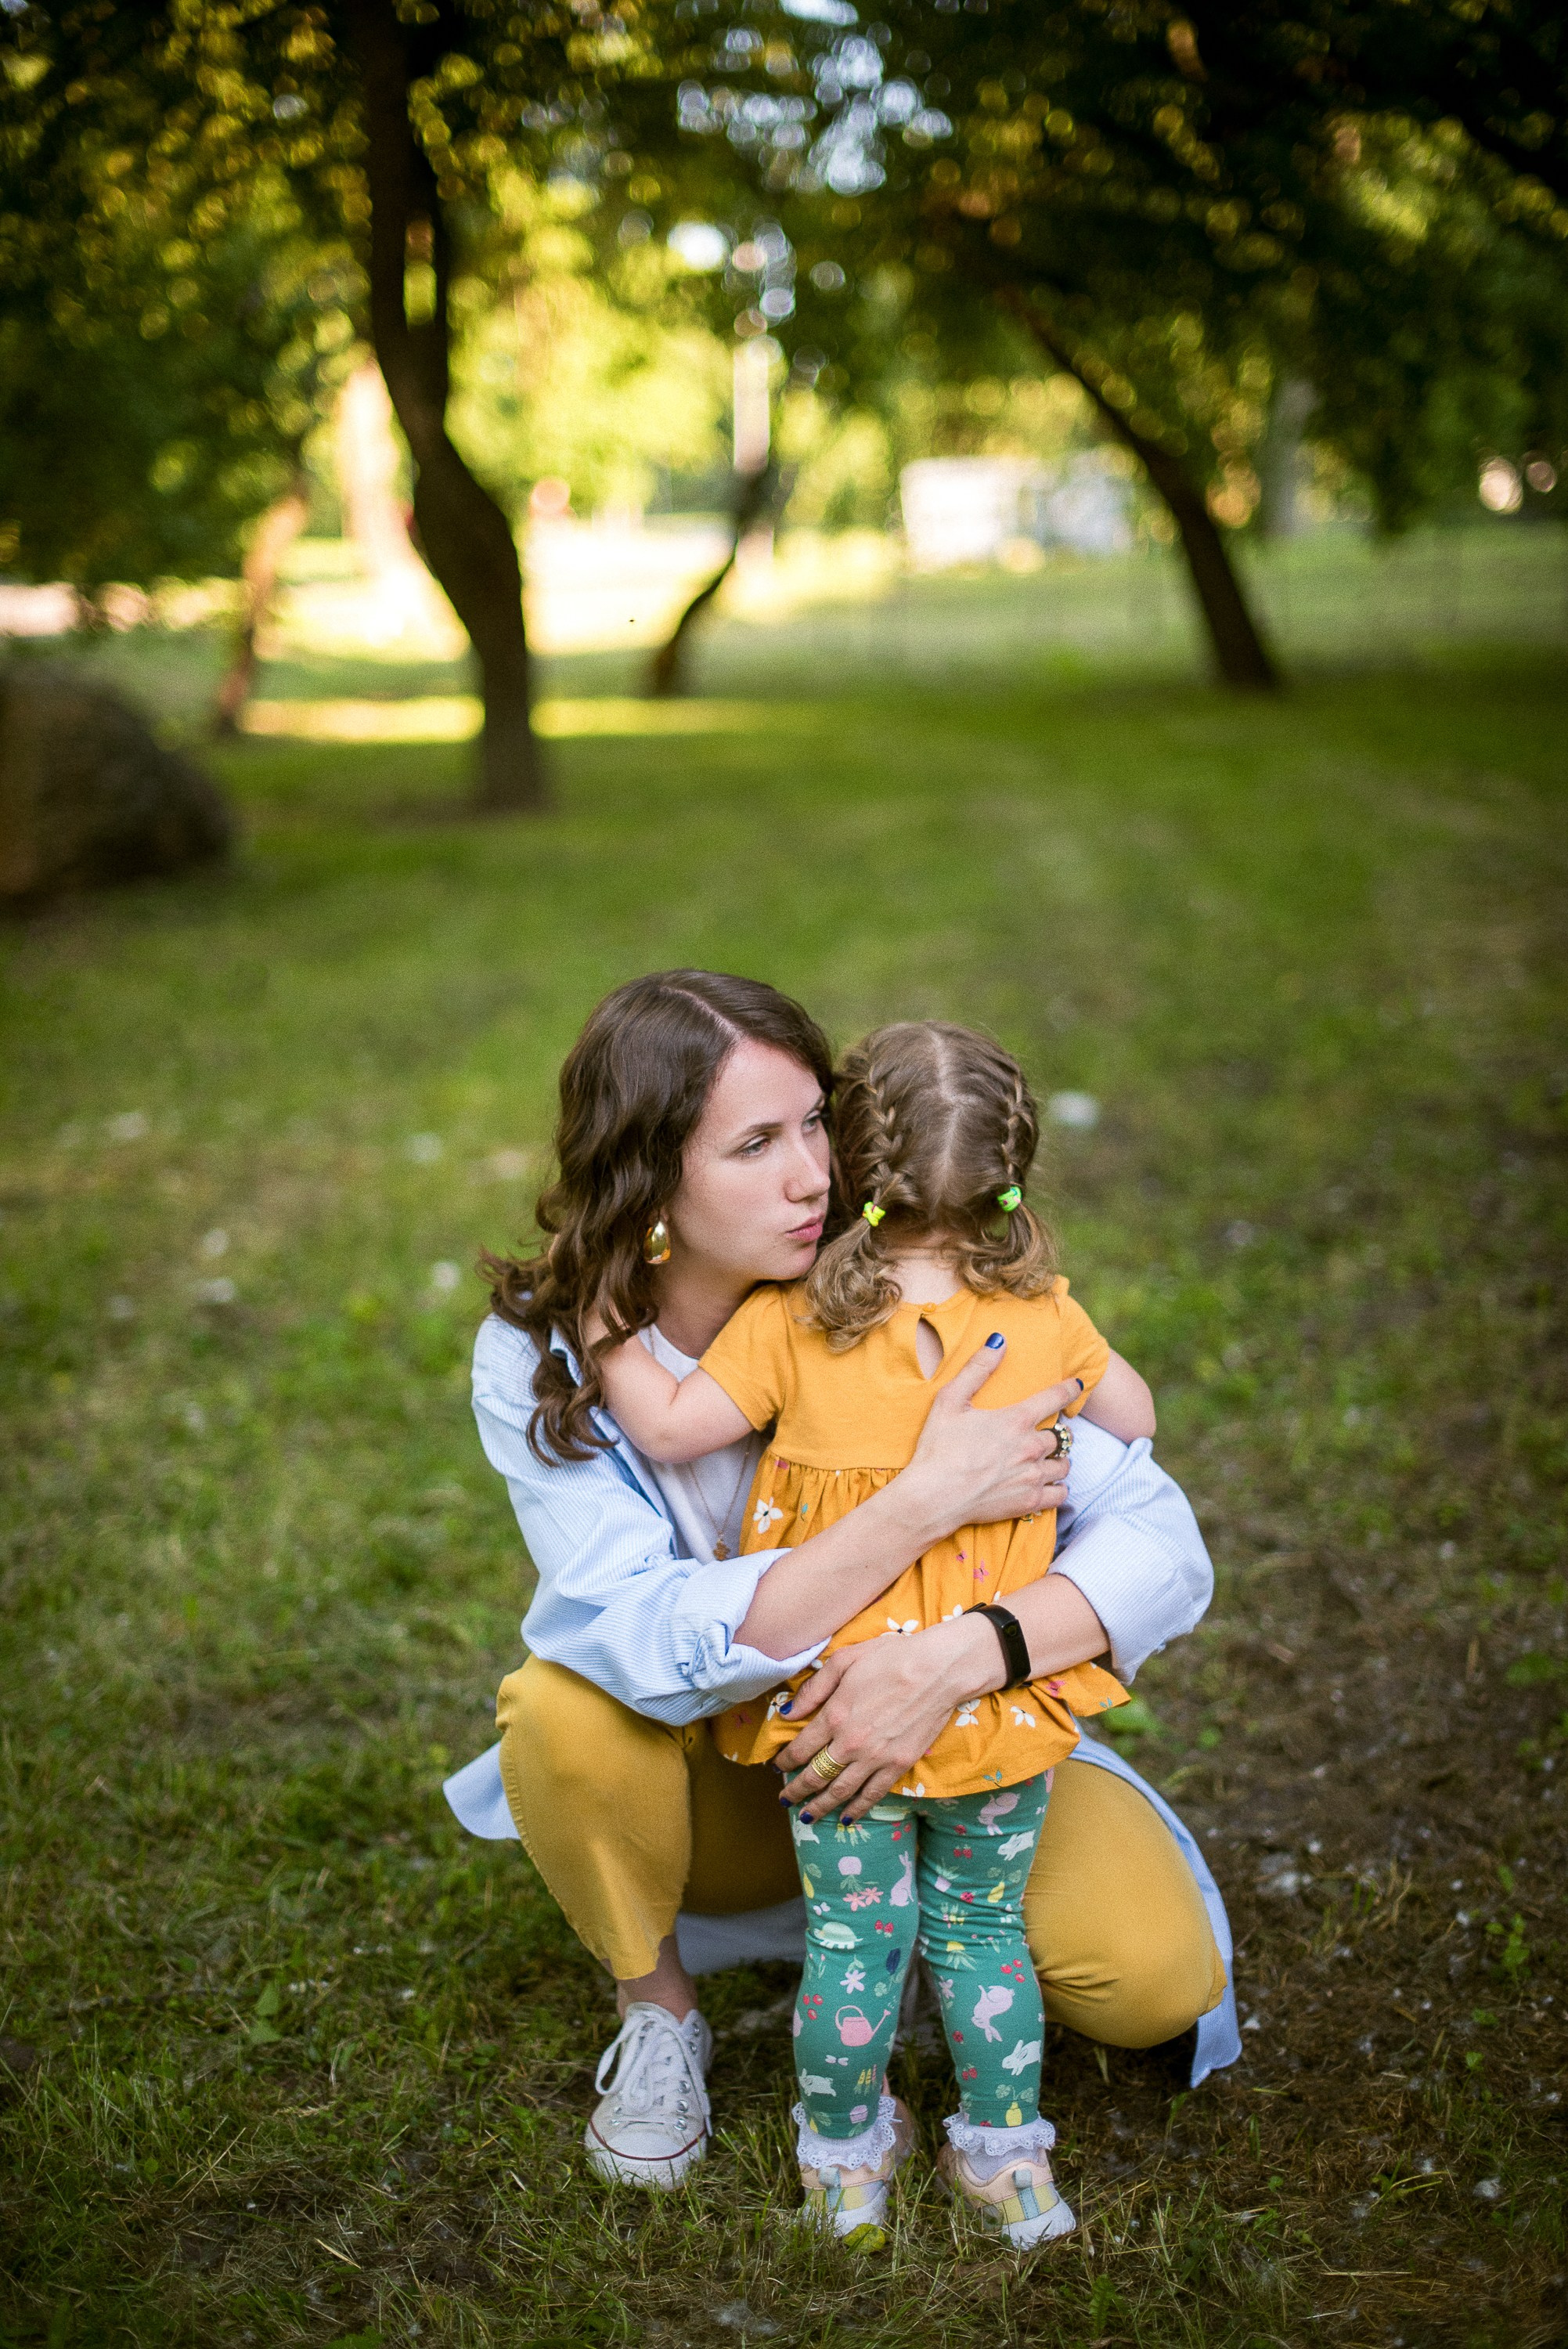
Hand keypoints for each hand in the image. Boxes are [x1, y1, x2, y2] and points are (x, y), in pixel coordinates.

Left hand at [774, 1615, 1004, 1821]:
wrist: (938, 1669)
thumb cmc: (891, 1657)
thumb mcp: (845, 1660)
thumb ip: (814, 1688)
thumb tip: (788, 1712)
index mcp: (834, 1716)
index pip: (800, 1748)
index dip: (784, 1761)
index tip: (775, 1767)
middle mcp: (850, 1743)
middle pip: (816, 1775)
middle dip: (796, 1790)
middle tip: (784, 1799)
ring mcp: (875, 1758)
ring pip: (840, 1791)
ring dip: (820, 1806)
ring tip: (806, 1816)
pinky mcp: (898, 1765)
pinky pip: (872, 1794)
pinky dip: (857, 1809)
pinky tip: (846, 1817)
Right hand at [894, 1342, 1078, 1547]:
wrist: (933, 1497)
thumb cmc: (938, 1448)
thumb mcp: (950, 1400)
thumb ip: (977, 1369)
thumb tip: (999, 1340)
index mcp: (1015, 1419)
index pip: (1054, 1397)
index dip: (1069, 1388)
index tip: (1078, 1384)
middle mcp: (1031, 1447)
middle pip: (1060, 1436)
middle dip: (1056, 1433)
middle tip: (1046, 1435)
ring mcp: (1032, 1476)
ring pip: (1064, 1465)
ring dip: (1058, 1460)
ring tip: (1048, 1461)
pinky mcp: (1029, 1502)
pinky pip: (1060, 1494)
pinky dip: (1058, 1488)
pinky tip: (1048, 1485)